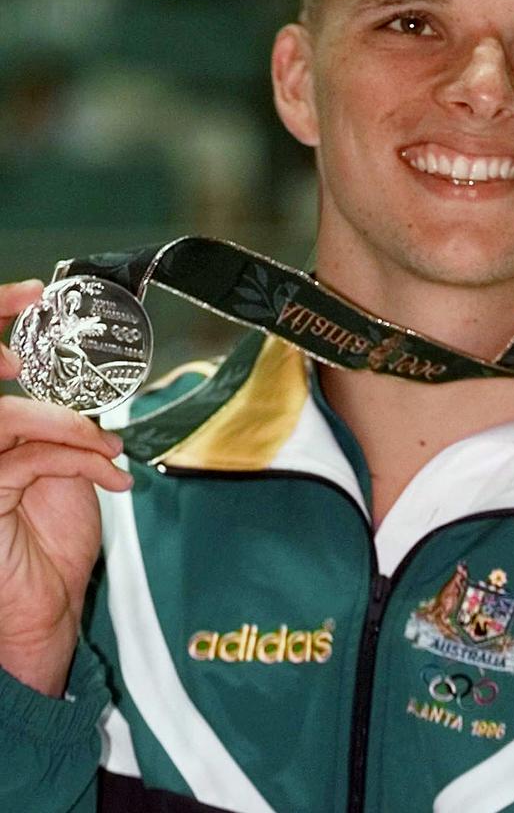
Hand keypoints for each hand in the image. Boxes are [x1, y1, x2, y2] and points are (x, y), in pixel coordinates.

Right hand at [0, 280, 131, 695]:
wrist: (46, 613)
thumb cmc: (52, 543)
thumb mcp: (68, 469)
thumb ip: (67, 426)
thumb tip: (90, 390)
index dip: (0, 319)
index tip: (33, 293)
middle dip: (3, 332)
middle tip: (39, 307)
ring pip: (8, 416)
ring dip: (69, 422)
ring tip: (109, 444)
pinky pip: (29, 456)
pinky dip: (78, 456)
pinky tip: (111, 474)